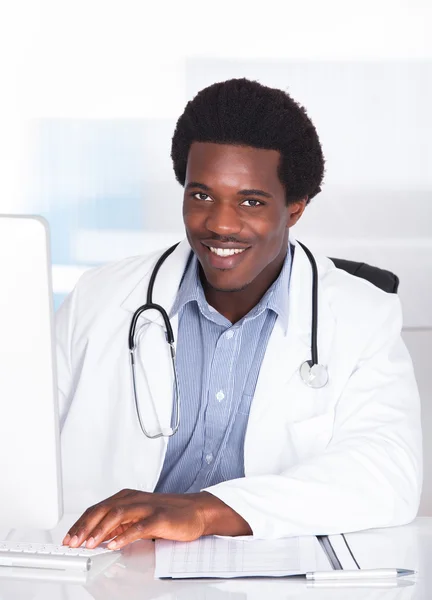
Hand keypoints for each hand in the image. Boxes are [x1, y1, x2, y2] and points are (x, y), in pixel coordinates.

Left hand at [62, 489, 251, 549]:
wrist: (195, 511)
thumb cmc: (167, 515)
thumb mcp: (137, 519)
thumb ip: (119, 525)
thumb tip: (97, 538)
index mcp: (126, 498)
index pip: (97, 509)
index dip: (80, 523)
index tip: (68, 538)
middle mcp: (134, 499)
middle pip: (103, 509)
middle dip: (84, 527)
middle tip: (72, 542)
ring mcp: (146, 506)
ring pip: (117, 515)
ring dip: (100, 531)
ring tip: (88, 544)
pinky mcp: (159, 517)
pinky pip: (139, 526)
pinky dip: (124, 536)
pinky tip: (114, 545)